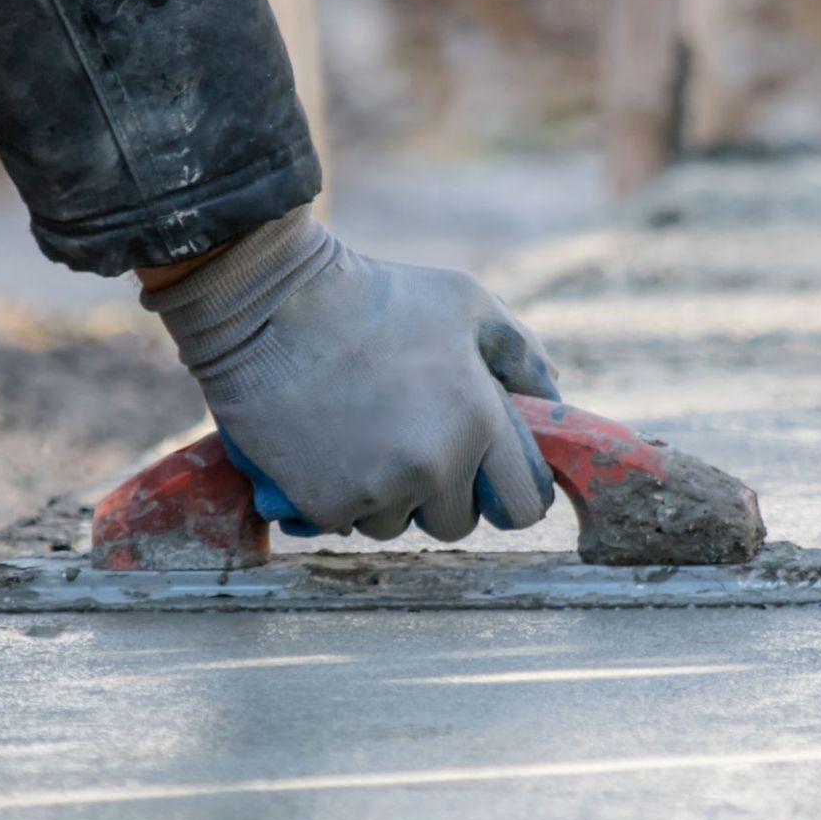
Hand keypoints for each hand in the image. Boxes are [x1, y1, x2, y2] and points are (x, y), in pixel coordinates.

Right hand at [140, 207, 560, 540]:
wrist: (267, 306)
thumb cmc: (374, 295)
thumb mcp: (465, 303)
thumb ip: (520, 354)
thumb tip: (553, 397)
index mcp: (479, 421)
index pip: (525, 504)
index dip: (508, 495)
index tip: (487, 482)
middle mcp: (434, 465)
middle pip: (456, 524)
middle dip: (440, 494)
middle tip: (410, 443)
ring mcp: (376, 490)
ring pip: (395, 525)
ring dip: (384, 495)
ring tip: (359, 434)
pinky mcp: (323, 504)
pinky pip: (344, 522)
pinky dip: (336, 495)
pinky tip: (324, 445)